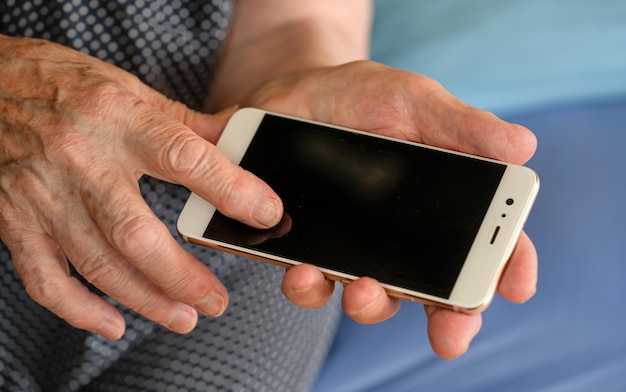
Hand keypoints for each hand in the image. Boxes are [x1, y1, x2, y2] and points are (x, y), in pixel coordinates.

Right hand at [0, 36, 282, 338]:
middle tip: (217, 300)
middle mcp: (81, 161)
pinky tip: (113, 323)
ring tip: (184, 317)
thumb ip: (185, 122)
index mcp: (119, 121)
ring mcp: (44, 197)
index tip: (266, 213)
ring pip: (98, 264)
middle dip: (183, 277)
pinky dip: (79, 310)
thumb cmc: (61, 83)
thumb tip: (236, 139)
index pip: (184, 158)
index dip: (231, 189)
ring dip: (145, 300)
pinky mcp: (15, 222)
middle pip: (137, 234)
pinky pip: (45, 279)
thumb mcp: (129, 89)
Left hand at [249, 61, 537, 358]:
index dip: (508, 269)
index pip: (487, 243)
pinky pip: (312, 284)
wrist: (298, 97)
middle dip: (448, 318)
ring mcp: (357, 249)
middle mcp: (404, 237)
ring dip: (373, 305)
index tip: (516, 288)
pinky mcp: (311, 251)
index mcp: (444, 203)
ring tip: (362, 290)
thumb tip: (523, 146)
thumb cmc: (366, 98)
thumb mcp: (415, 102)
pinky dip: (309, 287)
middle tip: (449, 335)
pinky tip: (302, 269)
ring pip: (374, 297)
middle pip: (437, 290)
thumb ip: (462, 125)